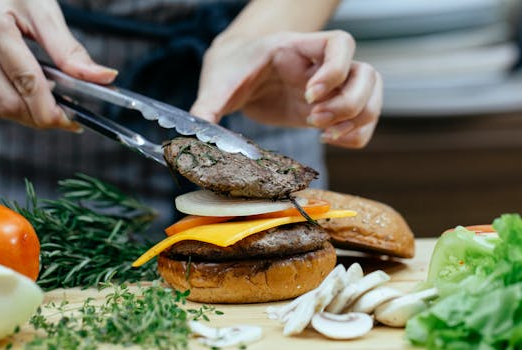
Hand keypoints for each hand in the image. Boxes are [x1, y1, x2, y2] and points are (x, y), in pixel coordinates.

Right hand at [0, 0, 116, 130]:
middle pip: (9, 103)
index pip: (28, 82)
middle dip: (41, 115)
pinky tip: (22, 91)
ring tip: (43, 96)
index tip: (74, 121)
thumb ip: (69, 49)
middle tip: (65, 112)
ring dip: (24, 111)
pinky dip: (9, 103)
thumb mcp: (41, 10)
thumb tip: (104, 77)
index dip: (54, 110)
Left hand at [191, 30, 381, 148]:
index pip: (339, 44)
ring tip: (325, 133)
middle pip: (365, 73)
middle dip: (346, 103)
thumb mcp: (217, 85)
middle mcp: (319, 67)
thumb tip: (195, 136)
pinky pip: (362, 118)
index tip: (310, 95)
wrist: (236, 72)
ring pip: (372, 94)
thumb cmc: (230, 69)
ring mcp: (327, 89)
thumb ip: (207, 108)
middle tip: (313, 121)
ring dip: (357, 119)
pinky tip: (329, 139)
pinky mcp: (325, 110)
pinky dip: (356, 133)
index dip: (335, 69)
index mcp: (296, 48)